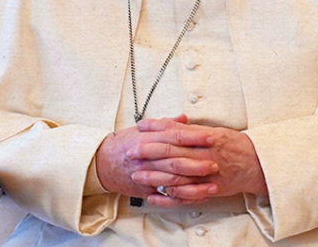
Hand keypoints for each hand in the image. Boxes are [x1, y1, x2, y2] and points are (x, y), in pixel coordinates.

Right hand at [94, 115, 218, 204]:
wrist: (101, 163)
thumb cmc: (125, 143)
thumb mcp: (143, 129)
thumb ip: (165, 124)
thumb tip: (184, 118)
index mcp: (149, 139)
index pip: (175, 136)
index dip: (194, 137)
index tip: (212, 138)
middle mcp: (147, 157)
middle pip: (175, 160)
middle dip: (197, 163)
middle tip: (215, 164)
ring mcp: (146, 175)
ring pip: (172, 181)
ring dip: (194, 185)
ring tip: (212, 186)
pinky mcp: (145, 190)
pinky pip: (165, 197)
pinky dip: (182, 198)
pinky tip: (197, 199)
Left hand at [128, 117, 267, 206]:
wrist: (258, 163)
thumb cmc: (236, 146)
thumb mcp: (216, 131)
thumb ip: (194, 130)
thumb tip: (174, 124)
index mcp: (207, 137)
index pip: (177, 131)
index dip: (157, 129)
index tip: (141, 127)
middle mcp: (206, 154)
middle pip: (173, 153)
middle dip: (149, 152)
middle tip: (131, 151)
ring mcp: (208, 174)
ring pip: (177, 176)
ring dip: (155, 177)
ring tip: (137, 175)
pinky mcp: (210, 189)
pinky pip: (187, 195)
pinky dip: (170, 197)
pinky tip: (155, 197)